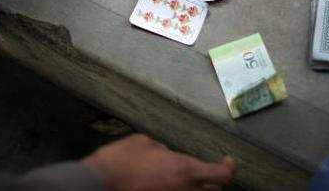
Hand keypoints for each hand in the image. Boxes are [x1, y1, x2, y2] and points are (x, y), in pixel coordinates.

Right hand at [83, 134, 234, 190]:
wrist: (99, 183)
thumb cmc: (122, 160)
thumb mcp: (146, 143)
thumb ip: (163, 150)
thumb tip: (166, 154)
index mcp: (185, 170)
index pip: (222, 175)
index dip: (229, 168)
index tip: (228, 161)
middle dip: (214, 183)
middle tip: (209, 173)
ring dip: (196, 190)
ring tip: (187, 181)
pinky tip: (169, 186)